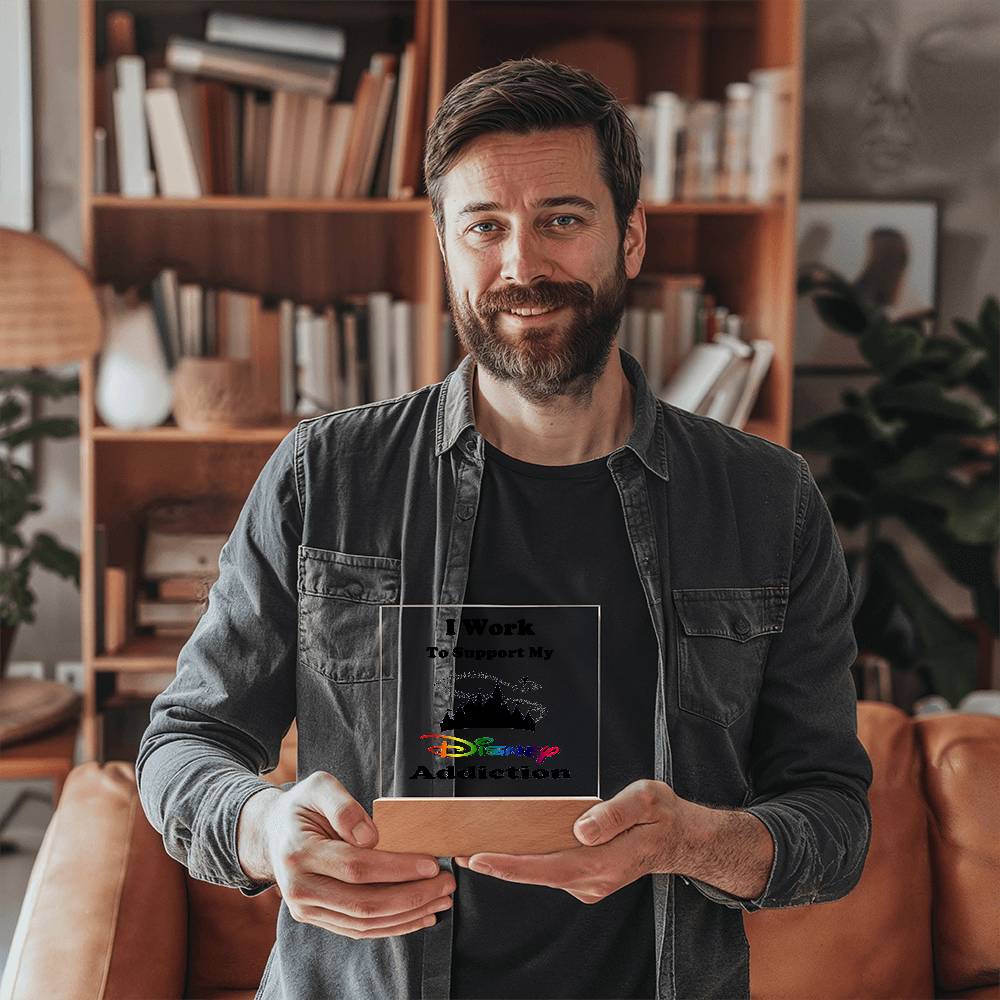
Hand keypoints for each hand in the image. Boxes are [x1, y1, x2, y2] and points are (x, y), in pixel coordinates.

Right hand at [239, 771, 455, 938]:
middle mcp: (299, 889)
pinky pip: (359, 929)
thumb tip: (371, 837)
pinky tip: (420, 916)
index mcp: (299, 854)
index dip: (396, 868)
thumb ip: (343, 805)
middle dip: (411, 896)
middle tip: (446, 884)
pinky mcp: (318, 919)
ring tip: (441, 900)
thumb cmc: (303, 806)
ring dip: (408, 915)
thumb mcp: (318, 786)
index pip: (355, 868)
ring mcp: (307, 910)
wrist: (273, 834)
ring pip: (364, 923)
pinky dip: (393, 926)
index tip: (431, 864)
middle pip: (363, 903)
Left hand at [454, 779, 687, 903]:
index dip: (511, 865)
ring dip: (511, 864)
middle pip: (537, 874)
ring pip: (542, 874)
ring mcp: (590, 883)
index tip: (480, 860)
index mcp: (605, 863)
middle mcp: (594, 880)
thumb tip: (581, 828)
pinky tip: (513, 848)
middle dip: (499, 865)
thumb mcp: (647, 800)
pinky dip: (529, 861)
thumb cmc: (663, 817)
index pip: (548, 868)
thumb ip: (614, 813)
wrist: (681, 839)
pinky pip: (551, 871)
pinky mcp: (587, 879)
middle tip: (461, 853)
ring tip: (477, 849)